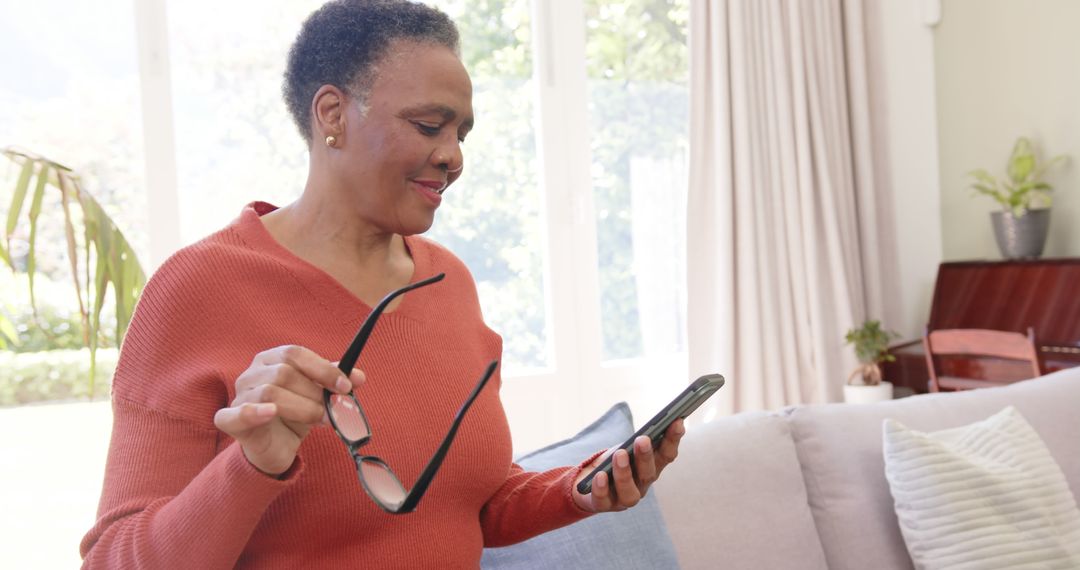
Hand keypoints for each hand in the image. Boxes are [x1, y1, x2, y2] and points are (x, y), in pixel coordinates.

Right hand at [213, 345, 364, 475]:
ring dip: (302, 407)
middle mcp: (252, 373)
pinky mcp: (229, 420)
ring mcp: (239, 395)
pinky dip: (254, 412)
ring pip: (270, 392)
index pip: (294, 354)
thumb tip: (359, 376)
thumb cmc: (295, 413)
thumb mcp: (318, 396)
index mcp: (271, 359)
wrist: (275, 447)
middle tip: (335, 410)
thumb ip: (335, 383)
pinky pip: (237, 414)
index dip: (322, 368)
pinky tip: (271, 412)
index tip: (345, 386)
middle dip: (315, 393)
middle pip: (284, 374)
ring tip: (321, 419)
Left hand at [572, 418, 685, 512]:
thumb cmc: (612, 461)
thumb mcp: (625, 447)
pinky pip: (604, 500)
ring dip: (625, 473)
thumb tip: (655, 424)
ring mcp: (624, 498)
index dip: (673, 440)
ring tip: (620, 454)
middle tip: (642, 439)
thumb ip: (640, 440)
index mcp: (651, 468)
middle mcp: (642, 486)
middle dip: (646, 456)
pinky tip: (600, 475)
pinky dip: (602, 488)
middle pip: (648, 474)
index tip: (677, 421)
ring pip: (630, 492)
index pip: (667, 455)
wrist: (586, 481)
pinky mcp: (604, 505)